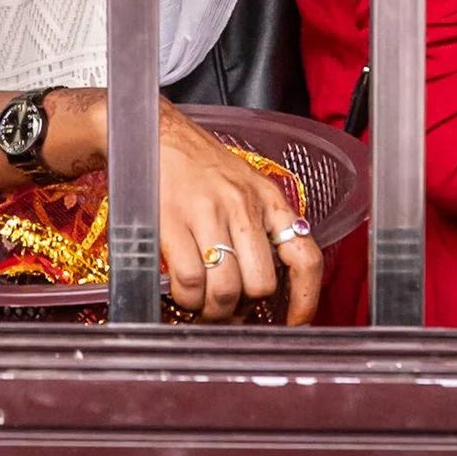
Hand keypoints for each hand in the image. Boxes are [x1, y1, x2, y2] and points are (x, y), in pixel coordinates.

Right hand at [154, 99, 323, 323]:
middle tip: (229, 310)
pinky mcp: (171, 221)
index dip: (305, 299)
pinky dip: (187, 299)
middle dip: (244, 309)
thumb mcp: (243, 185)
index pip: (304, 256)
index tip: (295, 322)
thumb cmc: (197, 164)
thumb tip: (262, 284)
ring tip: (204, 306)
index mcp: (267, 199)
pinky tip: (184, 293)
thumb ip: (260, 227)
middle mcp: (242, 205)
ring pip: (225, 289)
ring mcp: (206, 213)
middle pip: (260, 284)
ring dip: (214, 311)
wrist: (151, 133)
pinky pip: (188, 281)